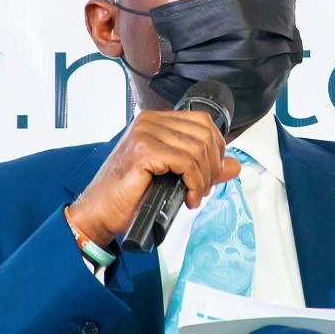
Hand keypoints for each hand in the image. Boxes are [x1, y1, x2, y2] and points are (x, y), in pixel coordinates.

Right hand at [68, 110, 240, 246]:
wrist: (100, 212)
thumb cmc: (129, 195)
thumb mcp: (173, 177)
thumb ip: (203, 168)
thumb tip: (234, 165)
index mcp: (155, 121)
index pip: (203, 122)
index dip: (217, 148)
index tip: (212, 173)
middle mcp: (149, 121)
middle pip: (205, 134)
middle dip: (212, 166)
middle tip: (203, 190)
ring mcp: (145, 133)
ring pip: (197, 149)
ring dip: (203, 179)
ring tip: (194, 196)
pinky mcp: (143, 151)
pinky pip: (186, 163)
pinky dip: (194, 183)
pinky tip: (188, 198)